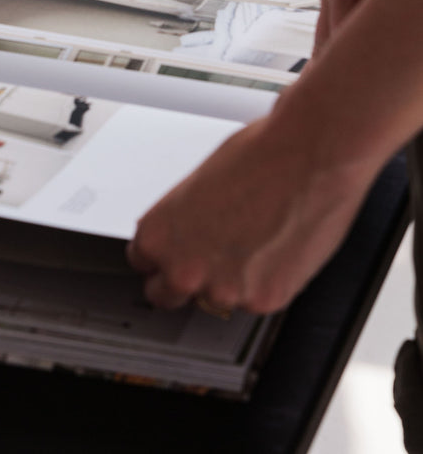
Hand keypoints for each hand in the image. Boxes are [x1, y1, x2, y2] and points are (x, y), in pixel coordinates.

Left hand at [125, 107, 375, 313]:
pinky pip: (256, 300)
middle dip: (185, 279)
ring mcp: (224, 290)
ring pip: (216, 299)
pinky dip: (266, 282)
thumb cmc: (260, 154)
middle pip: (167, 294)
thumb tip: (189, 237)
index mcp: (158, 234)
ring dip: (230, 281)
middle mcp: (184, 268)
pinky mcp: (264, 300)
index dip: (163, 256)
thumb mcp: (199, 184)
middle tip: (209, 257)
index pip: (143, 263)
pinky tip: (276, 248)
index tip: (173, 254)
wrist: (310, 155)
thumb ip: (184, 223)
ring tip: (254, 240)